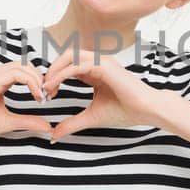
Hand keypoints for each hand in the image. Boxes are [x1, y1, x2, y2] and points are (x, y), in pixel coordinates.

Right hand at [0, 61, 53, 142]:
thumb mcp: (9, 122)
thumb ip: (28, 121)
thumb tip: (47, 127)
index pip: (23, 71)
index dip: (38, 81)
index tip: (45, 98)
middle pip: (26, 65)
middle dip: (41, 78)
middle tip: (48, 96)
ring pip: (23, 66)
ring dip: (37, 79)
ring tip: (42, 96)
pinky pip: (16, 73)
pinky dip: (31, 82)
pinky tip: (36, 95)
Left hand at [42, 47, 164, 140]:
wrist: (146, 110)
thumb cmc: (125, 111)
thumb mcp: (91, 117)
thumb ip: (72, 123)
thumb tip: (55, 134)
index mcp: (95, 70)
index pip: (69, 65)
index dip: (55, 76)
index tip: (47, 94)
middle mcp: (97, 61)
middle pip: (66, 55)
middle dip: (52, 70)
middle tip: (44, 89)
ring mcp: (101, 61)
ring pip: (70, 55)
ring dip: (55, 69)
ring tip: (47, 87)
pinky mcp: (104, 65)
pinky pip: (77, 65)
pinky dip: (62, 74)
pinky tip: (54, 86)